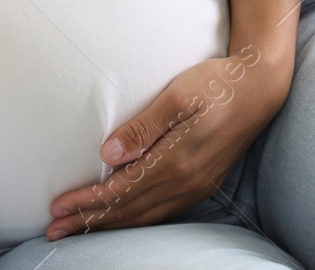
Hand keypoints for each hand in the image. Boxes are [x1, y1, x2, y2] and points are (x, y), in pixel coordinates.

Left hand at [45, 44, 291, 239]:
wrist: (260, 87)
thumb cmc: (217, 83)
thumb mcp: (178, 95)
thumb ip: (143, 126)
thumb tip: (108, 154)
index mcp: (176, 161)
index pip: (120, 191)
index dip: (87, 202)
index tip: (57, 207)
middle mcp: (186, 182)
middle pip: (129, 211)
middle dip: (89, 221)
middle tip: (55, 230)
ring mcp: (197, 186)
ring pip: (145, 217)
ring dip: (110, 225)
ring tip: (80, 229)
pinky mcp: (203, 184)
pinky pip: (163, 213)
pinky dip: (136, 220)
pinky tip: (123, 219)